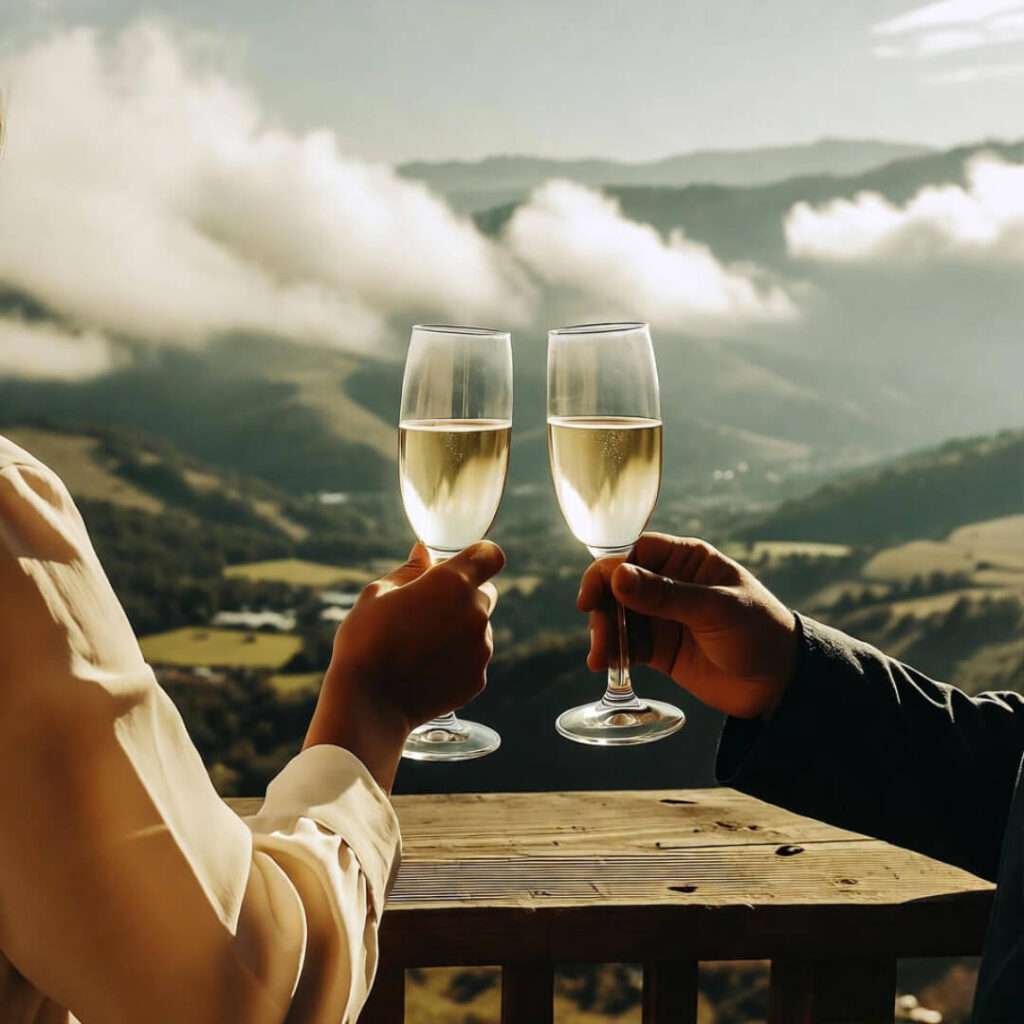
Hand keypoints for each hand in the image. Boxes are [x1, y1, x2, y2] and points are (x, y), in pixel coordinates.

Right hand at [304, 541, 504, 789]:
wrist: (368, 702)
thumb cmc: (365, 641)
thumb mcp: (378, 594)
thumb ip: (408, 570)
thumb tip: (424, 553)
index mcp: (453, 582)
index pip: (490, 555)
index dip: (478, 557)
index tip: (462, 565)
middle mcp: (475, 612)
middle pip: (485, 593)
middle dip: (463, 596)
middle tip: (428, 610)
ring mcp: (481, 647)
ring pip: (479, 628)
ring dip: (460, 629)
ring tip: (420, 646)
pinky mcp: (478, 677)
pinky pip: (474, 658)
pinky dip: (457, 659)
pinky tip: (426, 668)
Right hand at [578, 533, 797, 719]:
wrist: (781, 683)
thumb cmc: (760, 631)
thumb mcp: (715, 609)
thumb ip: (666, 595)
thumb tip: (618, 576)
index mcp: (687, 561)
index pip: (636, 553)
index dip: (609, 570)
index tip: (593, 595)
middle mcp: (669, 584)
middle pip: (618, 585)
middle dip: (604, 608)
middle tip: (600, 635)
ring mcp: (663, 617)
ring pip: (618, 617)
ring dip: (605, 633)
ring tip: (601, 658)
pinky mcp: (660, 649)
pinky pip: (627, 645)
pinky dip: (613, 653)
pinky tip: (605, 665)